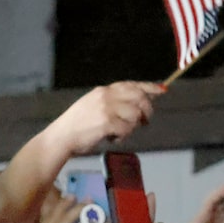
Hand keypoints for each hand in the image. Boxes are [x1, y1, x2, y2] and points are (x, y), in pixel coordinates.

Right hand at [44, 80, 162, 155]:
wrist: (61, 137)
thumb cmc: (78, 126)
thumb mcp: (94, 105)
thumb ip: (114, 102)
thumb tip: (139, 102)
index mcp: (103, 91)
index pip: (132, 84)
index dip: (149, 87)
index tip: (162, 90)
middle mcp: (106, 96)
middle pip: (140, 98)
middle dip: (147, 110)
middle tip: (145, 121)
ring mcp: (106, 108)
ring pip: (135, 115)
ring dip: (132, 127)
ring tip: (119, 132)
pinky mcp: (107, 123)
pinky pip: (128, 129)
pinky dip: (124, 136)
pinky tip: (113, 138)